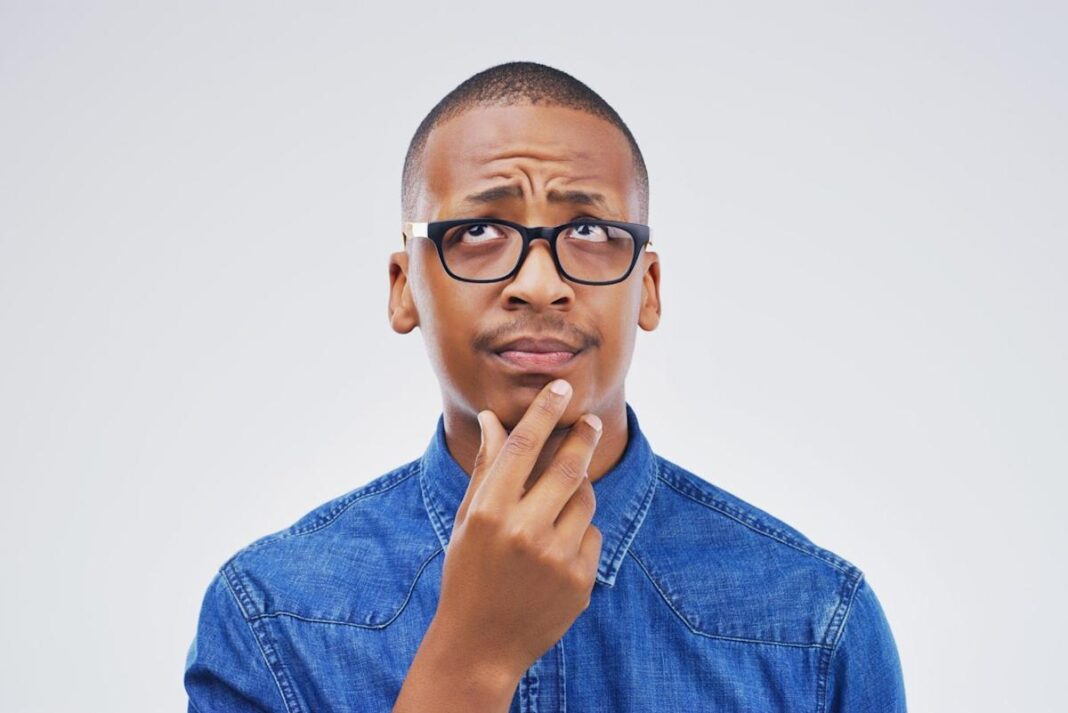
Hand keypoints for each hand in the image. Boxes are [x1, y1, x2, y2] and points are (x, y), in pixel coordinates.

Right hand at [433, 378, 603, 679]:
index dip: (544, 412)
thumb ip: (487, 470)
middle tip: (591, 422)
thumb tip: (496, 420)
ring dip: (577, 492)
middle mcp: (524, 532)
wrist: (480, 645)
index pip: (522, 447)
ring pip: (585, 500)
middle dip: (584, 437)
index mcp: (489, 513)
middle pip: (569, 467)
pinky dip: (577, 534)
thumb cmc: (467, 574)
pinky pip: (591, 536)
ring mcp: (556, 558)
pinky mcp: (580, 581)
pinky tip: (553, 555)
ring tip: (554, 508)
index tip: (562, 388)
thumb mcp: (468, 521)